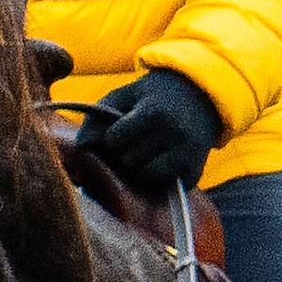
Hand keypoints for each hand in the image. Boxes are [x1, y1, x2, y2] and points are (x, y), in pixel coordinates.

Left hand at [68, 66, 221, 206]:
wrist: (200, 97)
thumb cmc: (152, 97)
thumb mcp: (123, 96)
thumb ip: (97, 117)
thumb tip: (82, 147)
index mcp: (155, 112)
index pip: (115, 139)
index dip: (113, 136)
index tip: (121, 129)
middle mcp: (175, 134)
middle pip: (128, 160)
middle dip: (125, 152)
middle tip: (135, 141)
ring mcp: (188, 154)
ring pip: (145, 176)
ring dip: (139, 167)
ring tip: (146, 151)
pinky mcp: (194, 171)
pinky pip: (163, 185)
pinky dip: (157, 177)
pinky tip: (159, 161)